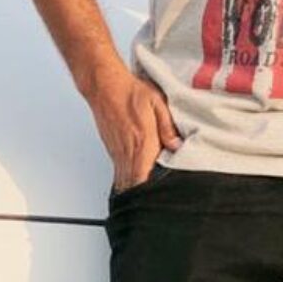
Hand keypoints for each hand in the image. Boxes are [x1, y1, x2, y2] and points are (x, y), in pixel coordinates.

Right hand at [86, 70, 181, 191]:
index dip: (150, 192)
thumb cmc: (130, 92)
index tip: (160, 194)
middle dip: (144, 194)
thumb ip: (168, 128)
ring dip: (136, 186)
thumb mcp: (157, 104)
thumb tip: (177, 146)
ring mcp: (117, 153)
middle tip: (155, 196)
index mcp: (142, 144)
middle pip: (133, 186)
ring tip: (147, 189)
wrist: (105, 85)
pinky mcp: (112, 150)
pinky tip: (138, 174)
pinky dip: (129, 176)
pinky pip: (120, 170)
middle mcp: (127, 152)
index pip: (143, 180)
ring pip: (125, 180)